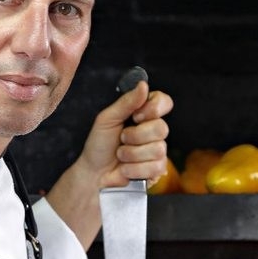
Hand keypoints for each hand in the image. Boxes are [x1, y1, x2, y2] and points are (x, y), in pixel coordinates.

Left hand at [45, 79, 172, 249]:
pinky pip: (156, 166)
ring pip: (158, 149)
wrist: (93, 173)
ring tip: (121, 155)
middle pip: (161, 128)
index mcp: (144, 115)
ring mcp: (157, 151)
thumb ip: (126, 102)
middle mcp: (153, 131)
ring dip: (132, 154)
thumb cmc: (99, 145)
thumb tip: (143, 85)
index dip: (153, 108)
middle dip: (135, 136)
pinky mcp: (157, 170)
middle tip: (121, 140)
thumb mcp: (107, 119)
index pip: (164, 102)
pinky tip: (126, 168)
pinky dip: (135, 168)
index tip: (136, 116)